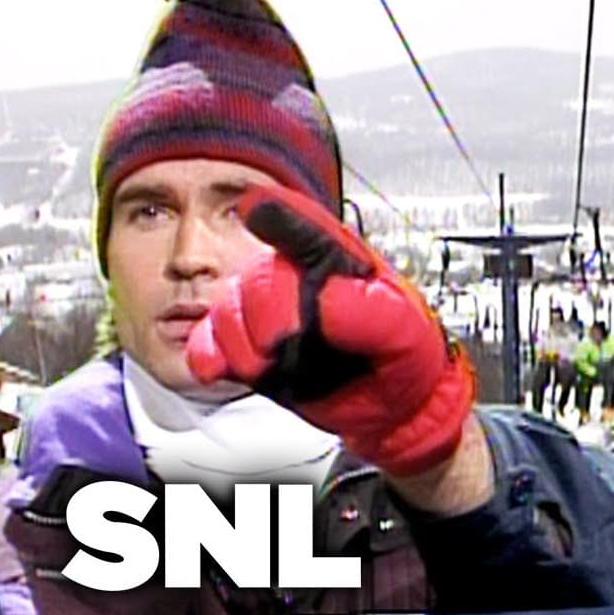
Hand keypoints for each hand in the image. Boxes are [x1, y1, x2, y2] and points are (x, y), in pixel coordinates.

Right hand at [186, 185, 474, 475]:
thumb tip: (324, 301)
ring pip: (227, 312)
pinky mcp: (250, 347)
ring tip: (289, 366)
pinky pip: (208, 341)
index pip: (304, 227)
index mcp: (339, 259)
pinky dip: (208, 355)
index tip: (255, 209)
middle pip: (257, 279)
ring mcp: (267, 312)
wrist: (394, 405)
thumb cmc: (405, 356)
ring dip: (250, 349)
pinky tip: (218, 369)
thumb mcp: (405, 330)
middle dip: (271, 320)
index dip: (277, 215)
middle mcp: (296, 277)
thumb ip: (368, 311)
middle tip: (299, 346)